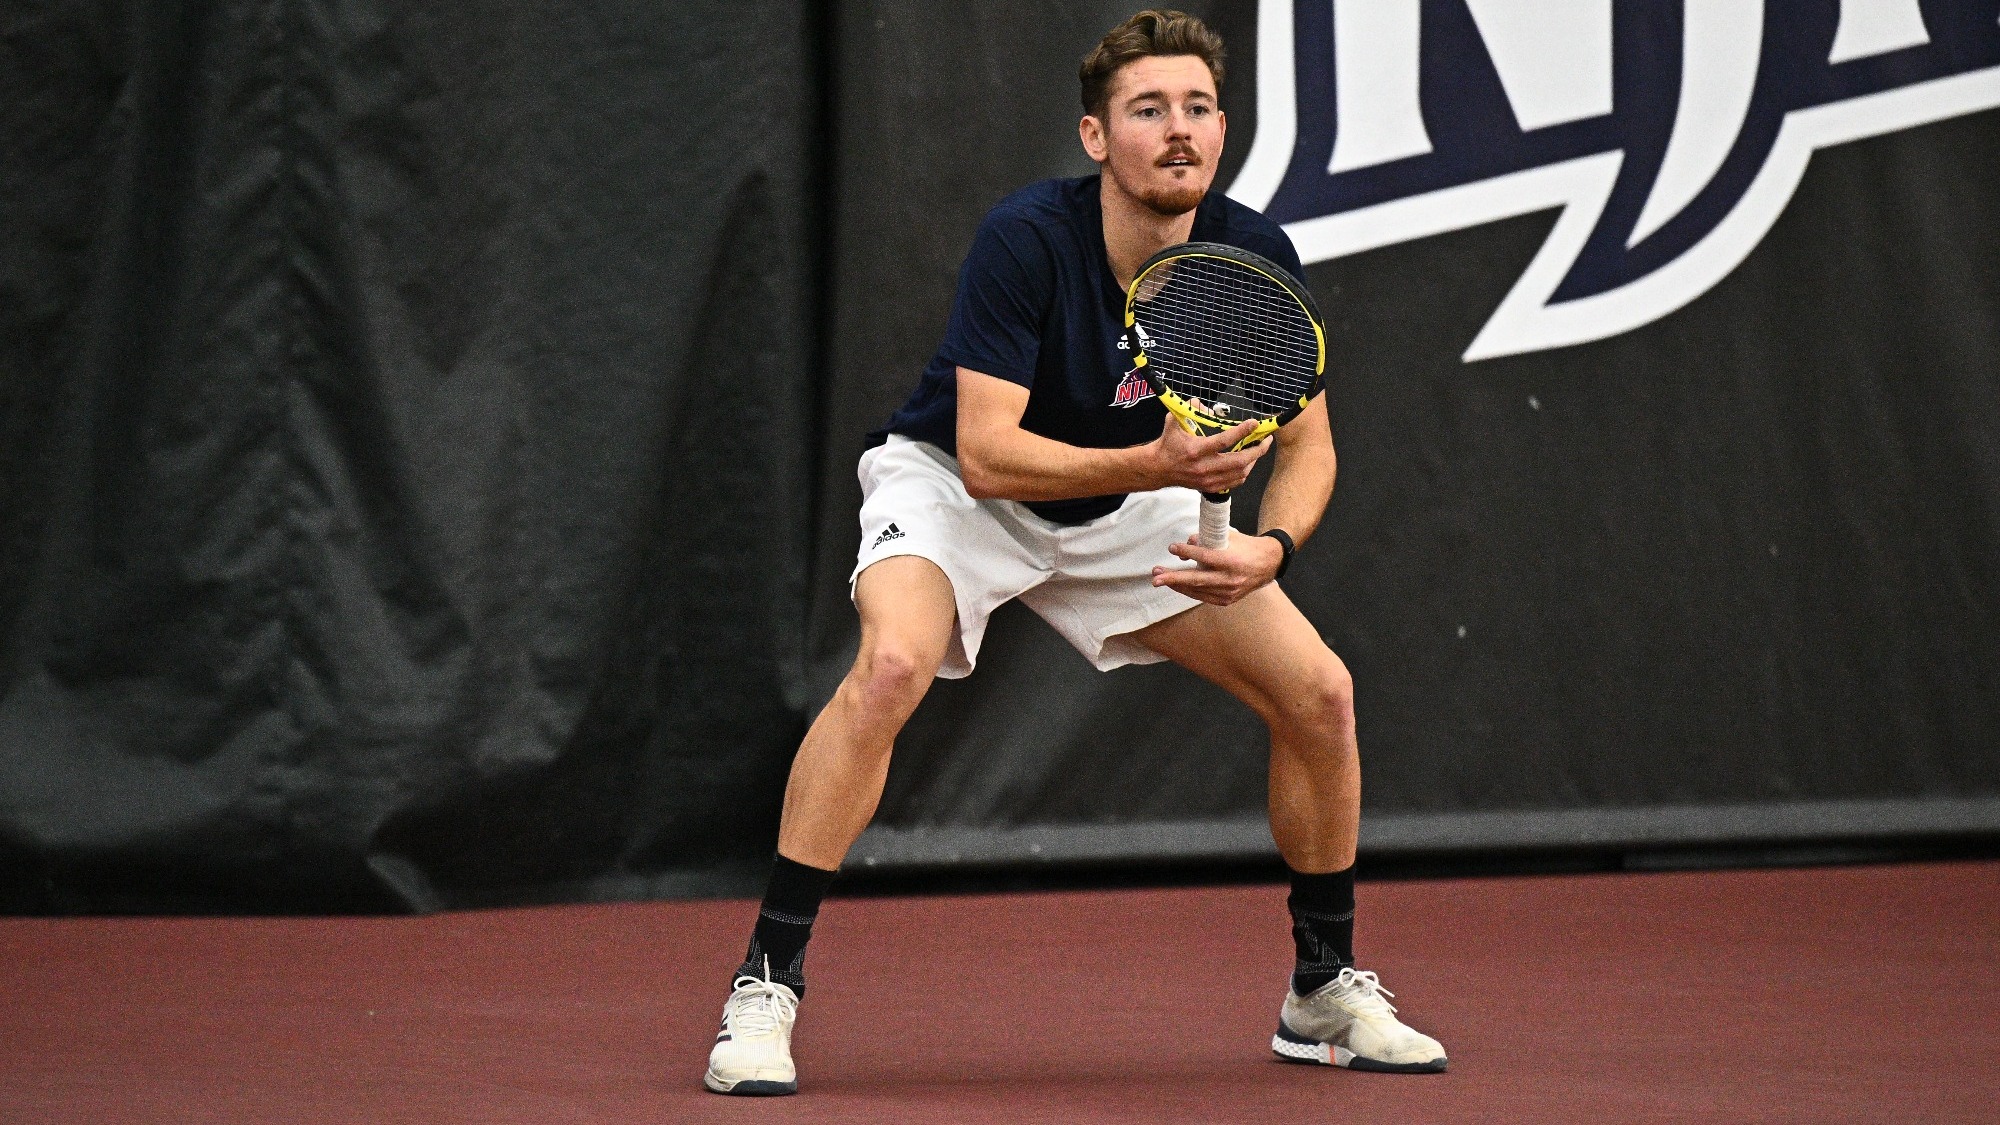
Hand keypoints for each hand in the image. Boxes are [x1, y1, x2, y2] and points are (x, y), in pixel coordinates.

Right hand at [1149, 410, 1270, 493]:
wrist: (1158, 468)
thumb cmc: (1168, 444)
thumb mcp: (1174, 421)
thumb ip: (1189, 409)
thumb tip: (1202, 402)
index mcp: (1196, 449)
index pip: (1224, 440)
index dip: (1242, 431)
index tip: (1254, 423)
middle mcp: (1203, 466)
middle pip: (1239, 461)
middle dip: (1257, 450)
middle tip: (1266, 440)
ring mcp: (1207, 479)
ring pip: (1240, 473)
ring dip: (1253, 461)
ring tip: (1258, 450)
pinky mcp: (1209, 487)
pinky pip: (1234, 482)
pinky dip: (1244, 472)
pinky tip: (1247, 463)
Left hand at [1151, 532, 1284, 606]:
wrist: (1269, 564)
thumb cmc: (1247, 547)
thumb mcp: (1230, 537)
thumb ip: (1208, 540)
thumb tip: (1187, 544)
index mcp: (1233, 561)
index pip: (1205, 557)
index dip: (1187, 553)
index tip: (1172, 548)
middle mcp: (1230, 580)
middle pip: (1197, 579)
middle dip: (1173, 578)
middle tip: (1155, 576)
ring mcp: (1229, 593)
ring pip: (1197, 590)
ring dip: (1176, 584)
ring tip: (1159, 578)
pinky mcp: (1227, 600)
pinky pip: (1202, 596)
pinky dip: (1188, 590)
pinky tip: (1176, 585)